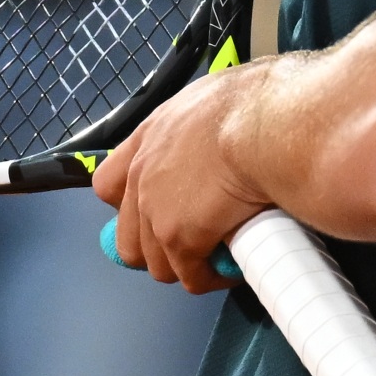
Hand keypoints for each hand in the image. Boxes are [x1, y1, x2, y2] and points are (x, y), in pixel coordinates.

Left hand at [96, 66, 270, 292]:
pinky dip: (212, 278)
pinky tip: (233, 268)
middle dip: (158, 249)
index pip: (110, 184)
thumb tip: (235, 128)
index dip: (130, 205)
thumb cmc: (258, 102)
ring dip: (188, 267)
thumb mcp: (219, 97)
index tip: (157, 211)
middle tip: (194, 244)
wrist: (264, 125)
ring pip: (158, 265)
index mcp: (151, 136)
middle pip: (128, 238)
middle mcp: (142, 175)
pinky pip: (192, 277)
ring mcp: (156, 212)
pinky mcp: (180, 239)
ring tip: (218, 259)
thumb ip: (209, 123)